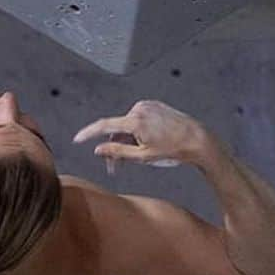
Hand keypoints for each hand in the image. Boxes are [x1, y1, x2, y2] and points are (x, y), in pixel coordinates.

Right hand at [73, 100, 210, 175]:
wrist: (197, 139)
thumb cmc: (172, 150)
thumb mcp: (143, 157)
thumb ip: (117, 152)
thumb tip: (98, 150)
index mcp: (135, 121)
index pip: (104, 126)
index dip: (88, 133)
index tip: (77, 139)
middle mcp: (139, 109)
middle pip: (117, 130)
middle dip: (114, 148)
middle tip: (114, 169)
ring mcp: (148, 106)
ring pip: (127, 126)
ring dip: (126, 141)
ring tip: (135, 157)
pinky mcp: (155, 106)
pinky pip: (138, 119)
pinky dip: (136, 132)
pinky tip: (146, 144)